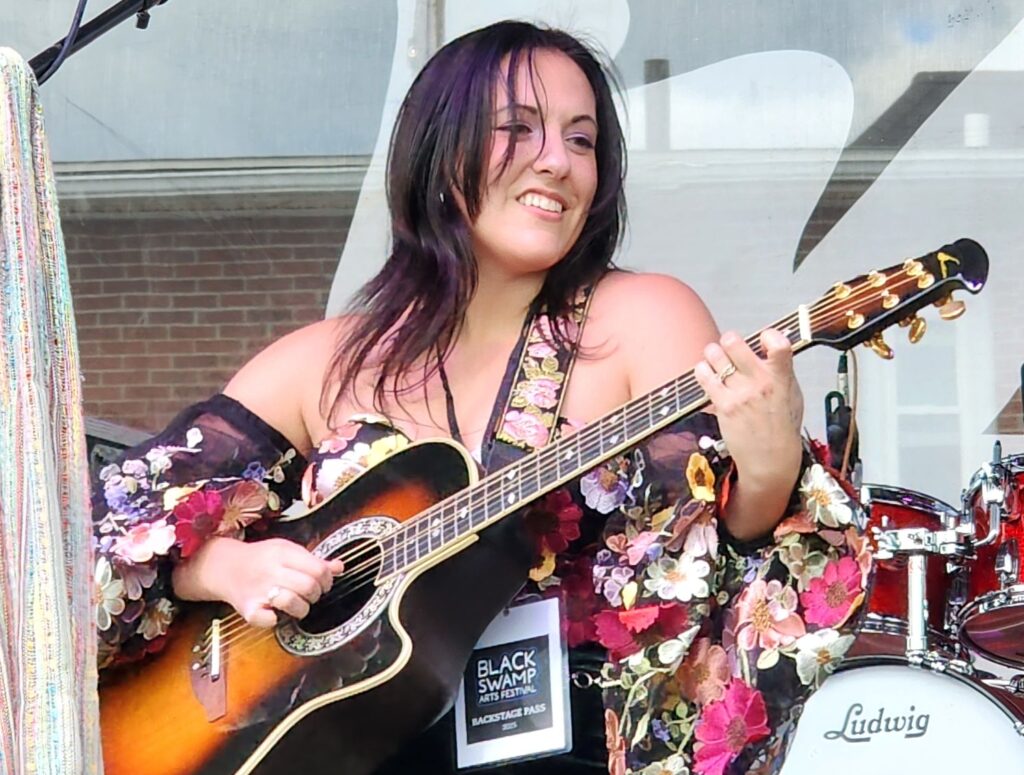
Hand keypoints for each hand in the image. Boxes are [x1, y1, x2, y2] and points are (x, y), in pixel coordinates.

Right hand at [172, 536, 344, 627]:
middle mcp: (271, 570)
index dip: (327, 580)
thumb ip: (313, 560)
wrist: (225, 567)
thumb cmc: (262, 559)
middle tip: (310, 595)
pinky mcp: (248, 609)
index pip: (318, 569)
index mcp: (283, 553)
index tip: (323, 583)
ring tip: (297, 605)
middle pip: (310, 587)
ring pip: (295, 604)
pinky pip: (269, 621)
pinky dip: (274, 620)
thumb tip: (340, 567)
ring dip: (302, 609)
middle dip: (316, 594)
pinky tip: (273, 613)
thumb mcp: (288, 551)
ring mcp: (259, 590)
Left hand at [693, 328, 803, 490]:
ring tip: (716, 361)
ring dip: (713, 354)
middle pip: (734, 343)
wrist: (771, 460)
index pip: (779, 345)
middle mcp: (760, 382)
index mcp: (781, 377)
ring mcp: (740, 393)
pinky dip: (702, 370)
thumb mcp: (793, 394)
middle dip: (729, 340)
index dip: (769, 335)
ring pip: (714, 355)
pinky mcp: (723, 405)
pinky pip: (704, 375)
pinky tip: (708, 374)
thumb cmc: (783, 427)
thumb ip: (781, 370)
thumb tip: (770, 348)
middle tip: (730, 347)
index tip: (764, 338)